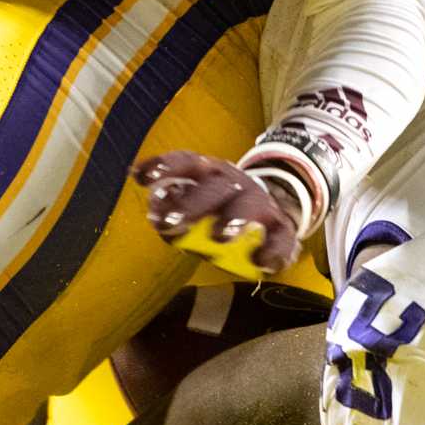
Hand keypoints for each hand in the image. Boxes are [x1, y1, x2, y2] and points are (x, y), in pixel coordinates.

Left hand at [130, 151, 301, 278]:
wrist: (268, 213)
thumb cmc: (219, 209)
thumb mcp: (193, 202)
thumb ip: (172, 207)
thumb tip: (155, 215)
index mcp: (209, 172)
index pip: (186, 161)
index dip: (165, 166)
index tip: (142, 178)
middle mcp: (234, 182)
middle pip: (215, 186)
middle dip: (192, 204)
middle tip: (170, 224)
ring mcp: (260, 203)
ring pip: (248, 205)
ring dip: (233, 219)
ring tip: (220, 237)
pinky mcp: (281, 227)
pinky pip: (281, 237)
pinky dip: (273, 250)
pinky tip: (261, 263)